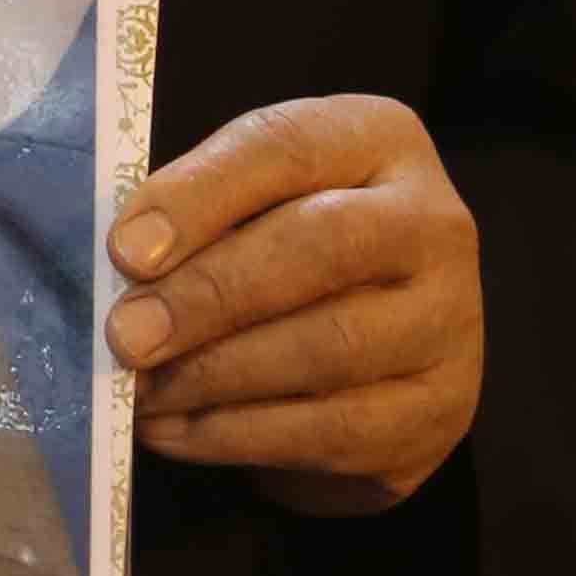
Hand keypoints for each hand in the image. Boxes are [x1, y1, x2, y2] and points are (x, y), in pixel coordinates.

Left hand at [108, 93, 481, 509]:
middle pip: (319, 247)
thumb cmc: (283, 247)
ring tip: (142, 390)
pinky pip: (334, 430)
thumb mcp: (247, 198)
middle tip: (127, 336)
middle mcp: (433, 223)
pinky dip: (238, 436)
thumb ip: (195, 211)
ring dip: (216, 376)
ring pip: (331, 349)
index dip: (200, 198)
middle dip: (209, 295)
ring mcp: (451, 321)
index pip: (285, 149)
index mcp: (376, 139)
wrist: (374, 347)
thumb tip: (125, 263)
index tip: (125, 251)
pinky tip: (175, 431)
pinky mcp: (440, 410)